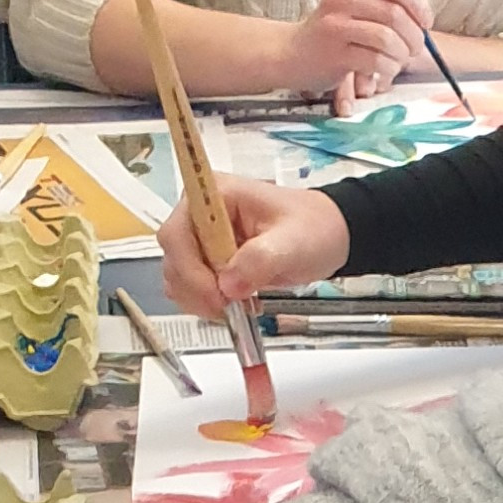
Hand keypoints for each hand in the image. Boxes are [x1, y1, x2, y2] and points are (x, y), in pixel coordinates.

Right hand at [160, 176, 348, 316]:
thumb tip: (227, 285)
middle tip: (231, 308)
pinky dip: (209, 302)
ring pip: (177, 277)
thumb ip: (260, 260)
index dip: (190, 270)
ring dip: (202, 300)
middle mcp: (198, 213)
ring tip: (239, 305)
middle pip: (173, 258)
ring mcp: (201, 238)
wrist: (329, 236)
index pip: (177, 234)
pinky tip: (237, 303)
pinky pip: (192, 287)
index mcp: (213, 194)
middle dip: (198, 290)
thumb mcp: (293, 242)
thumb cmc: (313, 228)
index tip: (218, 296)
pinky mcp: (208, 260)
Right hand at [282, 0, 436, 106]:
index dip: (417, 2)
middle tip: (415, 49)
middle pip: (394, 13)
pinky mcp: (335, 54)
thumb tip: (423, 19)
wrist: (293, 54)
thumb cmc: (335, 33)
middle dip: (415, 36)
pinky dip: (389, 68)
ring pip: (387, 38)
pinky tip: (385, 70)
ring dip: (403, 54)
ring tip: (399, 60)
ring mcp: (335, 26)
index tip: (426, 21)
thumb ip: (385, 5)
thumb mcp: (355, 7)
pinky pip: (376, 60)